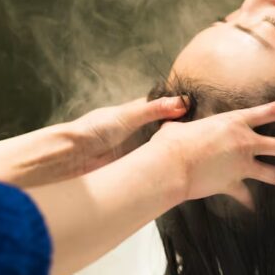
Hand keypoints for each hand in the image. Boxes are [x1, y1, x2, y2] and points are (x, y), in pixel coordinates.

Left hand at [0, 96, 186, 186]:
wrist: (70, 159)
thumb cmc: (92, 132)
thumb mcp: (126, 117)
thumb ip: (153, 110)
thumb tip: (182, 103)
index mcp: (137, 115)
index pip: (165, 110)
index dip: (181, 111)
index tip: (202, 115)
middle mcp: (139, 133)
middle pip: (168, 132)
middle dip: (183, 136)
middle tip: (204, 140)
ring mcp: (138, 152)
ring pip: (162, 152)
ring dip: (174, 155)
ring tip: (198, 156)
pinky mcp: (135, 170)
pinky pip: (154, 169)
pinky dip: (164, 170)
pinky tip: (177, 172)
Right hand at [147, 97, 274, 208]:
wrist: (171, 166)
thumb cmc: (172, 142)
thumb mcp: (182, 124)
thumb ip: (188, 120)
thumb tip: (176, 113)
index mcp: (235, 122)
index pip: (270, 111)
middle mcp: (245, 143)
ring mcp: (242, 165)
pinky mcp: (233, 185)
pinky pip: (246, 197)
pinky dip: (251, 204)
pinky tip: (256, 211)